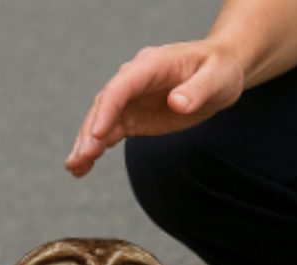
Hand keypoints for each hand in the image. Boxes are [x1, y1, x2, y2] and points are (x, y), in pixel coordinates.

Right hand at [65, 39, 244, 176]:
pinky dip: (98, 147)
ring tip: (75, 167)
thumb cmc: (220, 69)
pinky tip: (84, 165)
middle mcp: (135, 80)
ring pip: (103, 120)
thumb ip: (197, 90)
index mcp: (151, 65)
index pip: (121, 87)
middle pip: (105, 104)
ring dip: (88, 143)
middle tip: (80, 158)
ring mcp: (133, 99)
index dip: (108, 110)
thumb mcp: (216, 77)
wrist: (221, 71)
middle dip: (91, 131)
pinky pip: (112, 131)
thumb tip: (177, 104)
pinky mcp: (137, 116)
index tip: (99, 134)